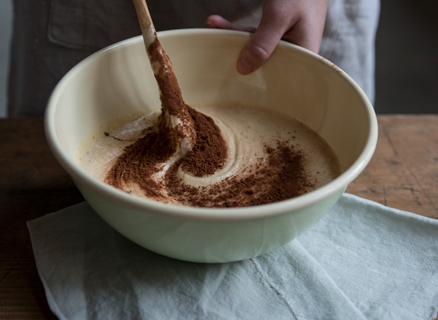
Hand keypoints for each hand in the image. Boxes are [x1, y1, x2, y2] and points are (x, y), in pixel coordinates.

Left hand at [206, 0, 328, 74]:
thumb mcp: (280, 16)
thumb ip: (263, 40)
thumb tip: (243, 68)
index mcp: (303, 57)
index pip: (278, 78)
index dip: (257, 82)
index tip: (235, 81)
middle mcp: (294, 55)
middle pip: (264, 66)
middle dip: (240, 61)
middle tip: (218, 59)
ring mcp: (283, 45)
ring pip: (255, 51)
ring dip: (233, 41)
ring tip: (214, 29)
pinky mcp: (274, 36)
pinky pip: (253, 37)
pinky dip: (237, 29)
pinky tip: (217, 22)